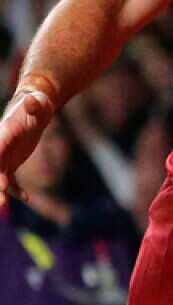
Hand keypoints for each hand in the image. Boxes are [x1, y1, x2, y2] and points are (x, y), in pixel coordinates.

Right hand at [0, 90, 55, 205]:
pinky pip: (10, 180)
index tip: (0, 181)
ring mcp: (3, 155)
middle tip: (1, 200)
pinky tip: (27, 198)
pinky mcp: (10, 162)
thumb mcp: (38, 103)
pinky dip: (16, 190)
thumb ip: (34, 105)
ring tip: (4, 205)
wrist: (35, 106)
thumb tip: (33, 99)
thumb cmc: (37, 103)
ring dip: (0, 191)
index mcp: (3, 132)